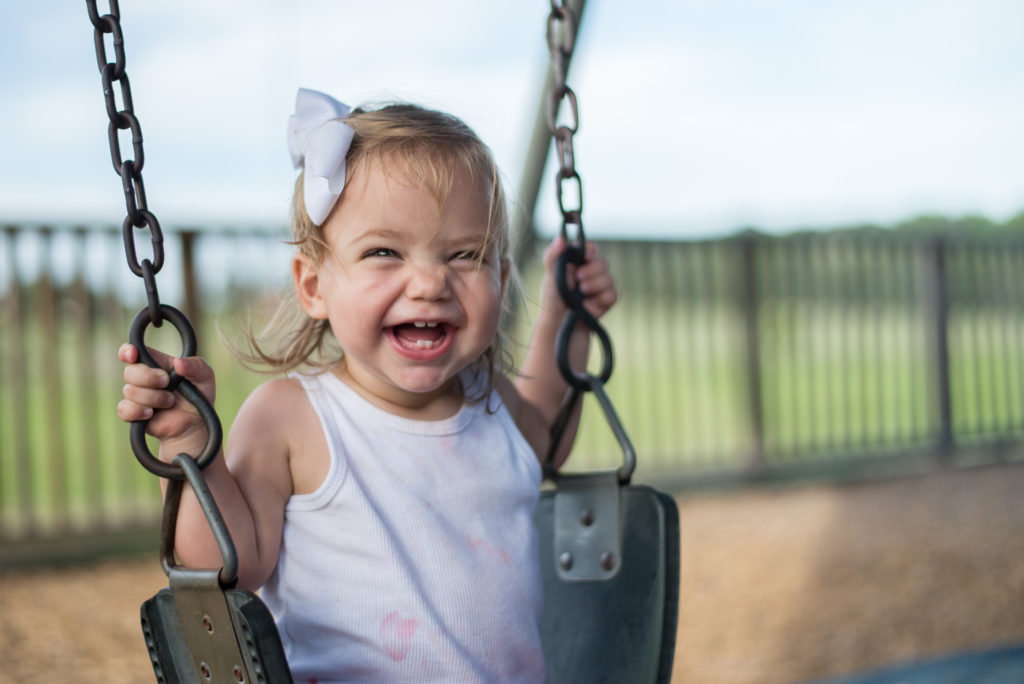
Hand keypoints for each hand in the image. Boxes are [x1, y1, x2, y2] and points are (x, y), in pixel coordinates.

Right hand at [117, 343, 216, 458]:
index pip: (132, 351)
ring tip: (170, 402)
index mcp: (156, 363)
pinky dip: (138, 411)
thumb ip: (196, 366)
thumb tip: (179, 363)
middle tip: (167, 383)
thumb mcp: (205, 377)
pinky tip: (151, 414)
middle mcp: (143, 378)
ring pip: (130, 391)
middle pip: (130, 371)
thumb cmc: (199, 396)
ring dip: (153, 397)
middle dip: (149, 377)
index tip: (133, 354)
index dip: (127, 351)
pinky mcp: (133, 413)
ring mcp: (137, 396)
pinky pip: (124, 409)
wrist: (195, 425)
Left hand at [541, 236, 617, 319]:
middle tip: (578, 279)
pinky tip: (590, 305)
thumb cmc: (552, 300)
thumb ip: (553, 255)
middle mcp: (589, 273)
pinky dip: (603, 298)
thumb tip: (560, 238)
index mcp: (576, 263)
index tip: (585, 257)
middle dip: (592, 271)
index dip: (590, 250)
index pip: (589, 249)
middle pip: (603, 263)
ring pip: (610, 278)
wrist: (559, 325)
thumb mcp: (549, 276)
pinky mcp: (605, 302)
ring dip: (596, 285)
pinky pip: (614, 294)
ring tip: (582, 294)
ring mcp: (599, 288)